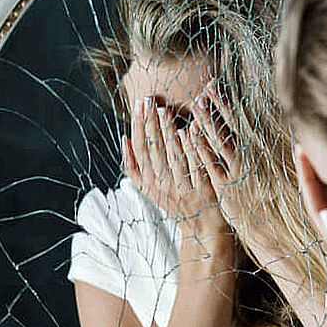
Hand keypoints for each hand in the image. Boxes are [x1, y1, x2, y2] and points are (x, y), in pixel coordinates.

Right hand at [123, 96, 228, 242]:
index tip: (138, 105)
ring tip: (165, 110)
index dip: (138, 127)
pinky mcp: (201, 190)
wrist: (201, 226)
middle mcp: (162, 186)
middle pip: (153, 150)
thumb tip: (124, 139)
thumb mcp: (149, 189)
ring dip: (167, 132)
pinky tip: (189, 130)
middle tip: (148, 100)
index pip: (140, 150)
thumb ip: (134, 166)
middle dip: (149, 123)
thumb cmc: (176, 202)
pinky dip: (192, 147)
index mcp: (148, 183)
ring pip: (172, 155)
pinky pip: (194, 165)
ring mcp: (182, 188)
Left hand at [187, 81, 277, 256]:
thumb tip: (276, 126)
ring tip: (196, 103)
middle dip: (219, 105)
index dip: (230, 103)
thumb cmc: (272, 201)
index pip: (246, 121)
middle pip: (234, 125)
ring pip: (221, 141)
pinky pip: (211, 164)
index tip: (218, 86)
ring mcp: (238, 172)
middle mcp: (252, 159)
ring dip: (208, 121)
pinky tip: (190, 134)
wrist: (270, 232)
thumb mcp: (275, 172)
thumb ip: (272, 149)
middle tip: (207, 86)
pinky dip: (201, 147)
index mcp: (263, 153)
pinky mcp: (226, 187)